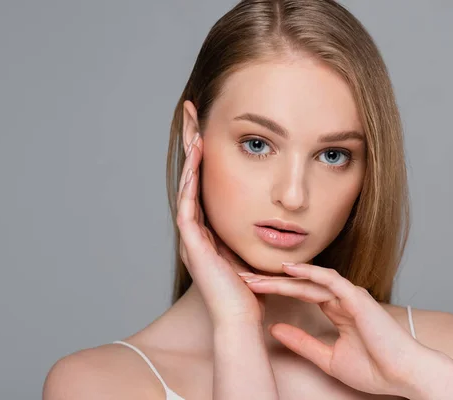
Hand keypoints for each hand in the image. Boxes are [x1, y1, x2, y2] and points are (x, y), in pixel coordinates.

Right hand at [176, 132, 263, 326]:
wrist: (241, 319)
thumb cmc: (250, 291)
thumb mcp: (250, 252)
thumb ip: (249, 234)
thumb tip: (267, 217)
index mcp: (207, 232)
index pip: (203, 187)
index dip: (203, 161)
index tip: (206, 133)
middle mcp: (195, 231)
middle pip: (190, 182)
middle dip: (191, 150)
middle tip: (191, 120)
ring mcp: (191, 238)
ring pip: (185, 190)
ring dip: (189, 161)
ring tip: (193, 132)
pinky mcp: (192, 245)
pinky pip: (187, 208)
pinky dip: (190, 184)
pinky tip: (195, 163)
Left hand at [239, 263, 425, 396]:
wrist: (405, 377)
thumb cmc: (374, 370)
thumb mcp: (328, 358)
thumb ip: (302, 342)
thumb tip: (273, 329)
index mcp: (336, 309)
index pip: (298, 293)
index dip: (273, 291)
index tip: (249, 290)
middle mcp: (341, 298)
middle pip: (298, 284)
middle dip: (269, 282)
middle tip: (241, 278)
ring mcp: (350, 296)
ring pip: (308, 280)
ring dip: (280, 278)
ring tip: (254, 277)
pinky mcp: (357, 298)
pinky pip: (330, 280)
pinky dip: (309, 273)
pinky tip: (288, 270)